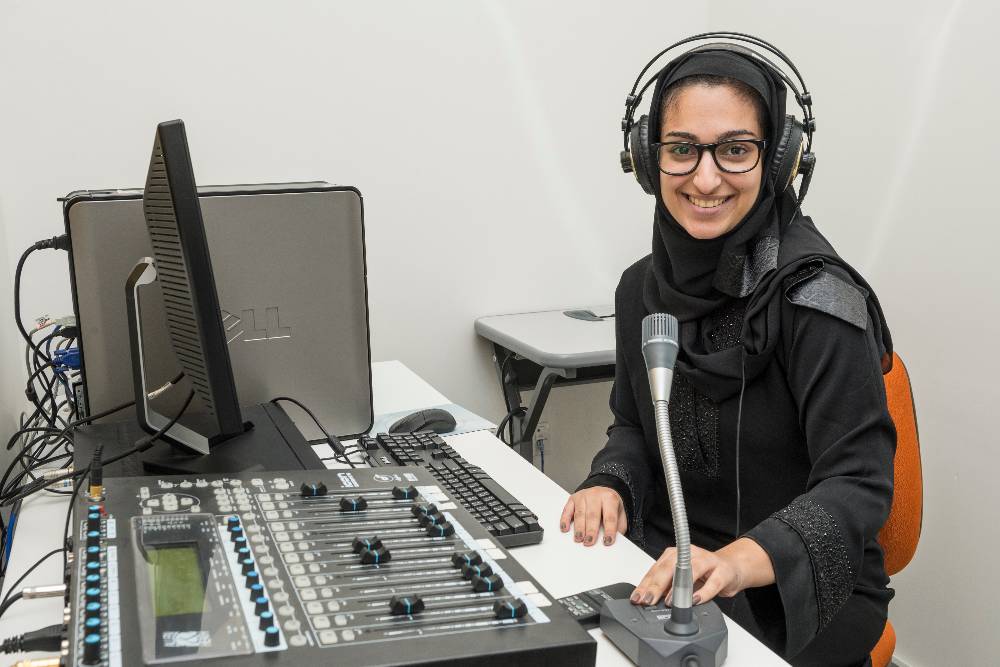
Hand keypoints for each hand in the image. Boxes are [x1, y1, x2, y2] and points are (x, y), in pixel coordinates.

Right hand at [559, 486, 626, 545]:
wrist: (604, 490)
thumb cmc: (611, 505)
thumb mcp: (620, 514)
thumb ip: (618, 527)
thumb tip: (611, 540)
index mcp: (610, 498)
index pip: (610, 517)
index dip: (609, 530)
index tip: (607, 541)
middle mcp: (596, 495)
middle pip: (593, 515)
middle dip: (591, 530)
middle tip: (589, 542)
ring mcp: (583, 496)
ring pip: (580, 513)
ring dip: (579, 527)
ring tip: (579, 538)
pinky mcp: (573, 498)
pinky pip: (567, 509)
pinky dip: (565, 520)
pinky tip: (565, 528)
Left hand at [630, 539, 773, 605]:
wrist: (731, 568)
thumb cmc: (703, 573)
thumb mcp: (681, 579)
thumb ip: (666, 587)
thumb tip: (648, 599)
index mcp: (674, 554)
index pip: (655, 569)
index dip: (645, 585)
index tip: (637, 598)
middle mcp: (689, 554)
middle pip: (669, 568)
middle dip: (656, 585)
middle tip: (647, 600)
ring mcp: (707, 561)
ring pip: (690, 571)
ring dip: (678, 588)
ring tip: (670, 602)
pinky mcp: (723, 571)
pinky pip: (713, 582)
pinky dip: (703, 592)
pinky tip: (695, 600)